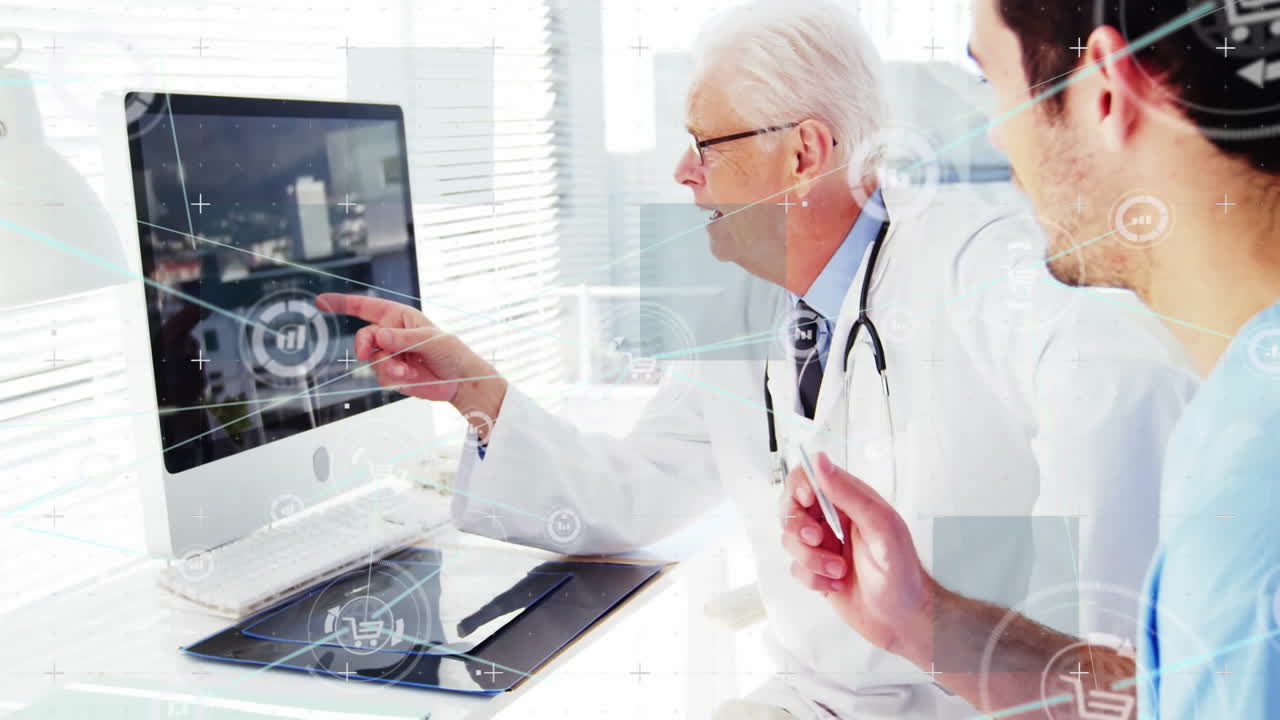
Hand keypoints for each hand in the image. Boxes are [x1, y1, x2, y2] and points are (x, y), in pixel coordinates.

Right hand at [315, 294, 506, 430]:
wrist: (459, 380)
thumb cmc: (450, 351)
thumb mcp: (430, 340)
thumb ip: (403, 338)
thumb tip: (379, 336)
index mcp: (398, 318)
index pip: (366, 307)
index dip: (342, 304)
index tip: (321, 302)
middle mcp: (390, 335)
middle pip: (364, 337)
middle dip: (364, 345)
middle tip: (366, 353)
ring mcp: (390, 355)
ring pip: (372, 360)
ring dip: (387, 366)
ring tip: (408, 370)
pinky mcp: (392, 374)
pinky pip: (380, 375)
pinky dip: (392, 377)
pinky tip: (410, 376)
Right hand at [780, 452, 933, 658]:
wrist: (904, 620)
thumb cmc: (902, 573)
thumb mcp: (881, 527)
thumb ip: (849, 494)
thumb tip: (821, 462)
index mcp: (850, 501)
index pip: (809, 477)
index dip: (800, 487)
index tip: (808, 503)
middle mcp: (833, 520)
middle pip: (791, 508)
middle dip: (800, 527)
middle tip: (818, 539)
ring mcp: (824, 546)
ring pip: (790, 540)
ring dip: (811, 558)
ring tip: (838, 570)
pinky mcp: (817, 571)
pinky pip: (796, 568)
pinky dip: (813, 578)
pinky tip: (835, 584)